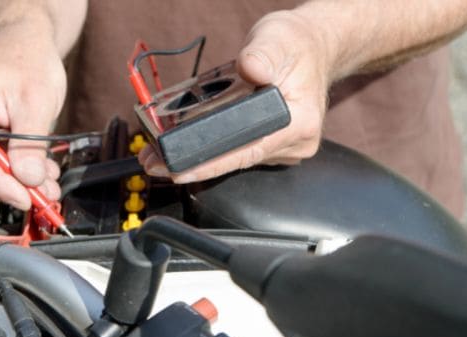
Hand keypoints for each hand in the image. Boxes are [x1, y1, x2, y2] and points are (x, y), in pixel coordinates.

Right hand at [0, 29, 65, 209]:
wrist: (25, 46)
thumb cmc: (27, 62)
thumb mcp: (36, 101)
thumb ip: (30, 143)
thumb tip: (28, 180)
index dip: (1, 185)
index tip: (27, 199)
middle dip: (12, 187)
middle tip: (44, 196)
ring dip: (16, 183)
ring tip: (47, 184)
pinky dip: (15, 173)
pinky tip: (38, 173)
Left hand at [140, 10, 332, 182]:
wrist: (313, 48)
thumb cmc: (295, 44)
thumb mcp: (277, 37)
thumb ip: (262, 53)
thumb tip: (249, 68)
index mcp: (299, 122)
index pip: (248, 151)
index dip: (211, 163)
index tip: (179, 169)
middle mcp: (294, 142)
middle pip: (237, 160)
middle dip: (194, 162)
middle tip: (153, 161)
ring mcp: (283, 147)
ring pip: (236, 159)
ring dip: (201, 157)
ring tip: (160, 154)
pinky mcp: (272, 145)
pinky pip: (239, 151)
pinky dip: (214, 148)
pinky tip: (188, 143)